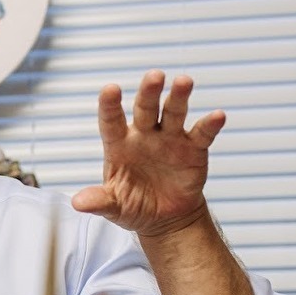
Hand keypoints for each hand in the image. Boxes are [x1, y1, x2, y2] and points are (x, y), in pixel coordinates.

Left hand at [71, 70, 224, 236]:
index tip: (110, 89)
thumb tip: (78, 203)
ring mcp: (169, 139)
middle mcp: (144, 135)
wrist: (164, 218)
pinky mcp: (193, 149)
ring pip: (173, 112)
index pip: (111, 121)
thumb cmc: (132, 206)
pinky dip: (209, 125)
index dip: (110, 105)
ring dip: (178, 97)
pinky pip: (201, 134)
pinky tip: (217, 116)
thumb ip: (99, 201)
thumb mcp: (113, 207)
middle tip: (155, 76)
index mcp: (119, 145)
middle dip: (149, 92)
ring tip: (183, 81)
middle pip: (145, 108)